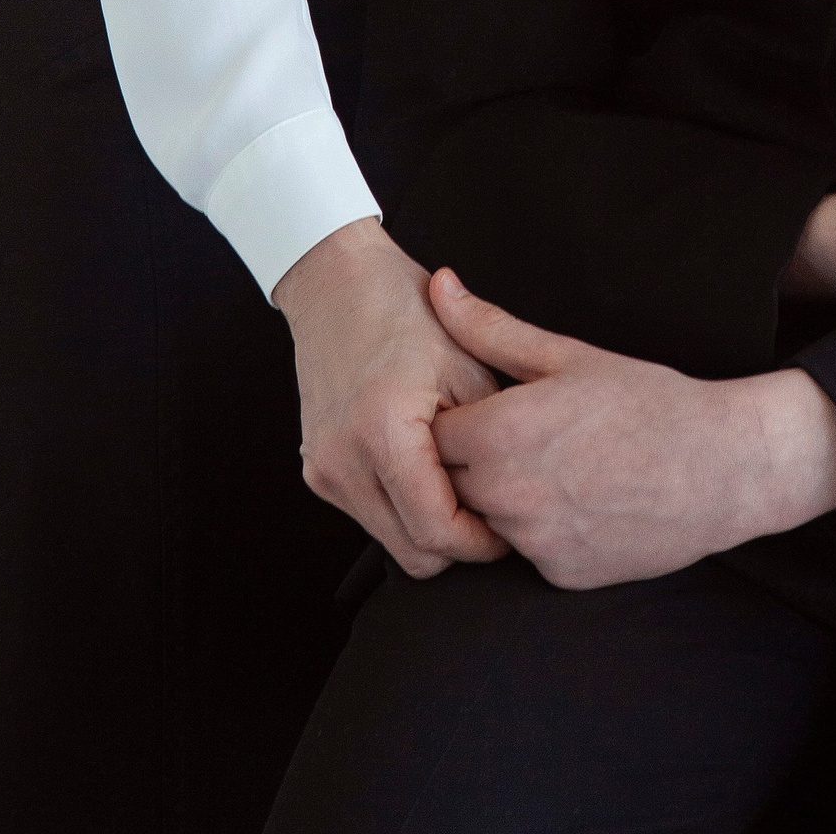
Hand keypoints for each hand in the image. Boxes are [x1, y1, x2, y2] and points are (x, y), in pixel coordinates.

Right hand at [272, 218, 505, 577]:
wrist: (337, 282)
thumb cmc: (407, 311)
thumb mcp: (469, 363)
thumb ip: (492, 438)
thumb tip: (518, 495)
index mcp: (383, 433)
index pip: (436, 531)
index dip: (482, 542)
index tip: (510, 528)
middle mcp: (343, 462)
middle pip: (412, 554)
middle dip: (458, 543)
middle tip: (493, 511)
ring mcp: (324, 471)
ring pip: (390, 540)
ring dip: (428, 527)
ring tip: (462, 483)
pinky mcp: (318, 471)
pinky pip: (370, 515)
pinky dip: (403, 508)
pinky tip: (428, 471)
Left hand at [427, 275, 835, 585]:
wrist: (721, 468)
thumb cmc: (648, 401)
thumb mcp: (568, 355)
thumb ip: (491, 328)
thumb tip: (439, 286)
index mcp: (500, 434)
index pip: (431, 434)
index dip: (459, 417)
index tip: (489, 405)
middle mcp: (506, 495)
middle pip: (451, 481)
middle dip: (475, 458)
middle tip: (527, 434)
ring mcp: (532, 542)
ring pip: (487, 519)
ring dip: (505, 496)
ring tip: (558, 463)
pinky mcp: (558, 574)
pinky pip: (526, 551)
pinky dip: (541, 529)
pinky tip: (582, 499)